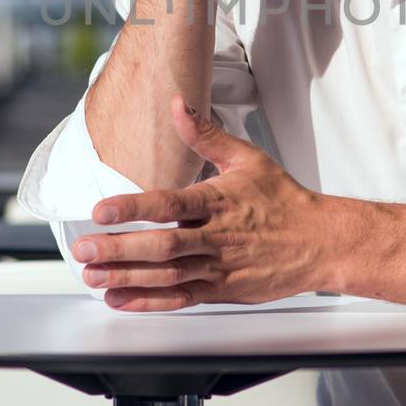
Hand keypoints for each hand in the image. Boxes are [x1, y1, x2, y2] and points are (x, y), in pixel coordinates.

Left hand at [70, 95, 342, 310]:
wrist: (321, 243)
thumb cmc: (283, 200)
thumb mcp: (247, 158)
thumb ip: (205, 134)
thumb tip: (177, 103)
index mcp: (219, 202)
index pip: (169, 204)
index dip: (133, 208)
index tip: (101, 211)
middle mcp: (216, 237)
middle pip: (162, 246)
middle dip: (118, 249)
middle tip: (84, 249)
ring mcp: (219, 268)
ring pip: (166, 276)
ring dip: (126, 278)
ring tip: (92, 276)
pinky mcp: (221, 291)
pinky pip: (180, 299)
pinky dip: (149, 302)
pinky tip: (120, 300)